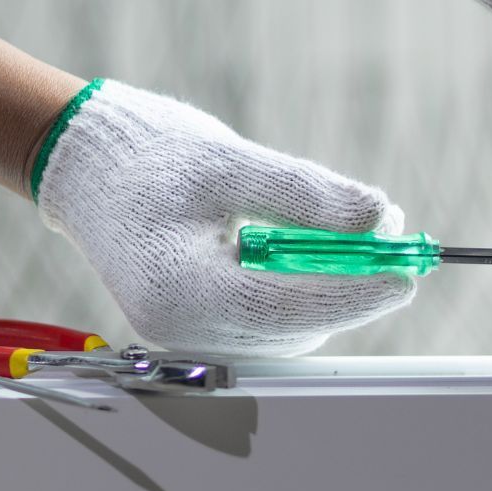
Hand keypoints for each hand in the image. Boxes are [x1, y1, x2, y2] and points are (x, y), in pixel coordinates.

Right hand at [32, 79, 413, 355]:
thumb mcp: (233, 163)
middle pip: (295, 327)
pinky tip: (304, 247)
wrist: (83, 164)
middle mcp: (182, 329)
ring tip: (350, 233)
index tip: (408, 271)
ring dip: (326, 287)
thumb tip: (380, 218)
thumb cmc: (147, 157)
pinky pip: (265, 320)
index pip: (293, 310)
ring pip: (286, 329)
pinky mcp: (194, 322)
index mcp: (183, 293)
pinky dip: (297, 288)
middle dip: (350, 286)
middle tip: (392, 238)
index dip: (358, 292)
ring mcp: (186, 333)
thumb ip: (308, 196)